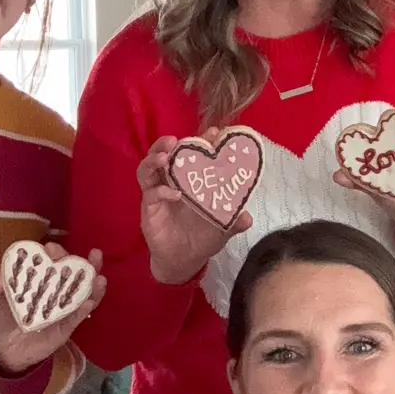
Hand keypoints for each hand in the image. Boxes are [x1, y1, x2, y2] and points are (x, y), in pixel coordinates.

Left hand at [0, 245, 105, 373]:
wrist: (5, 352)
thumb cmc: (3, 321)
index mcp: (42, 282)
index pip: (53, 263)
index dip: (56, 253)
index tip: (51, 248)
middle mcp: (57, 293)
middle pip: (74, 275)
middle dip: (81, 264)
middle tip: (84, 256)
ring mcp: (64, 310)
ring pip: (84, 295)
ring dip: (94, 285)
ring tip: (100, 277)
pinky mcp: (66, 328)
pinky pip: (77, 318)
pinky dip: (84, 310)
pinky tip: (89, 302)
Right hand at [138, 133, 252, 284]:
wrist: (185, 261)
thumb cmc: (203, 237)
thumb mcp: (224, 227)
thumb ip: (235, 221)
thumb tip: (247, 218)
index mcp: (190, 179)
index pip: (193, 154)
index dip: (202, 141)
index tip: (213, 132)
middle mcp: (172, 181)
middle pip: (163, 155)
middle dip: (166, 144)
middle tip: (174, 140)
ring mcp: (157, 193)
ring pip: (148, 169)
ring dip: (154, 159)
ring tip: (164, 157)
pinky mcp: (149, 208)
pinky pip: (150, 194)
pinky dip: (160, 191)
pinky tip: (174, 194)